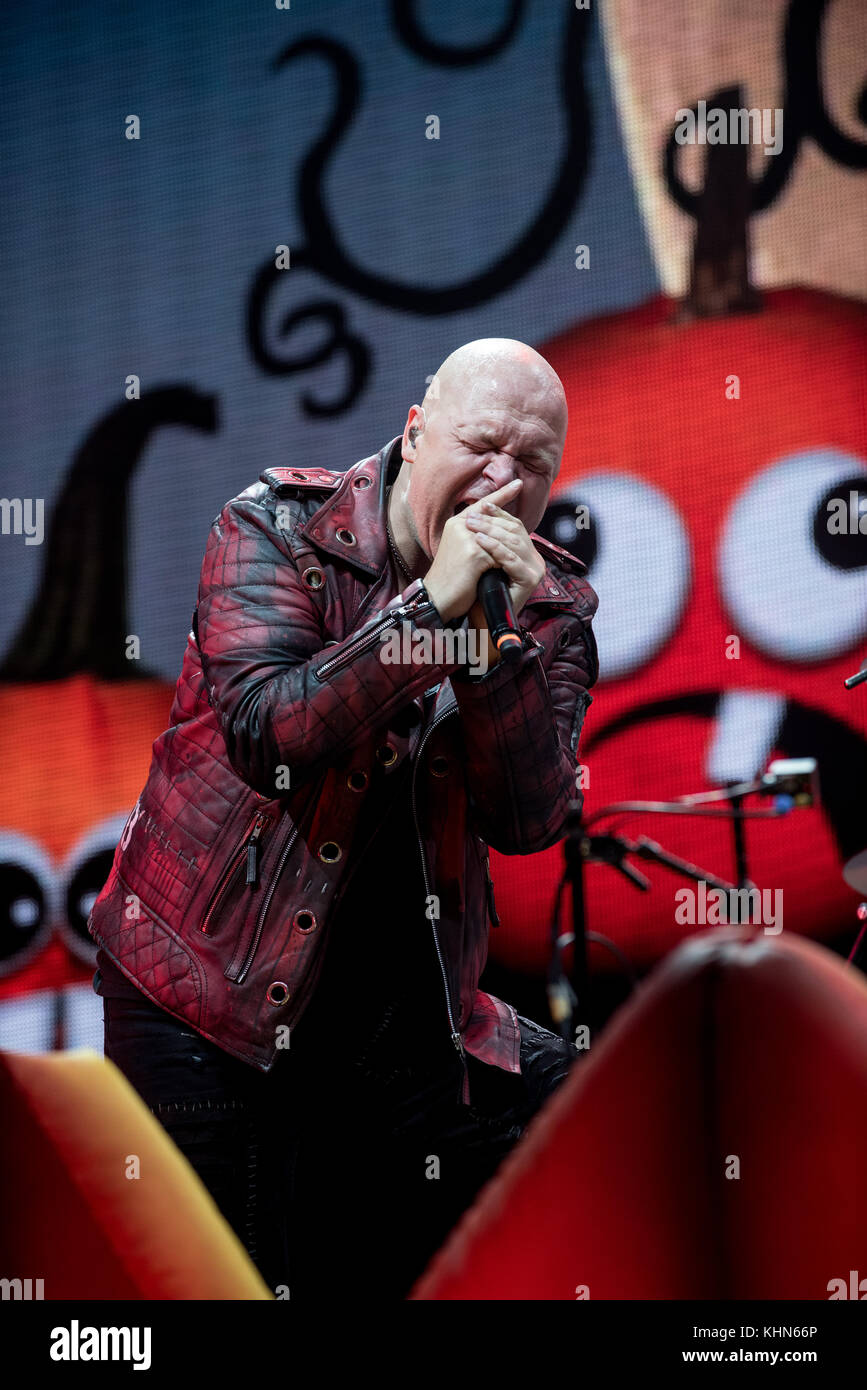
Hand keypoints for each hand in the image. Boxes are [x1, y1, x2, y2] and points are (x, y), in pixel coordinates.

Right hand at [423, 479, 525, 622]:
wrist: (437, 598)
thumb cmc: (449, 578)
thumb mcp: (459, 550)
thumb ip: (474, 537)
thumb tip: (496, 531)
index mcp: (456, 523)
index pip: (483, 505)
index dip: (501, 494)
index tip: (518, 484)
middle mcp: (460, 526)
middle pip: (495, 520)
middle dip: (512, 523)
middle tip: (529, 525)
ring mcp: (467, 538)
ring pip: (500, 537)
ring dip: (509, 549)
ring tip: (522, 555)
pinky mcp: (474, 554)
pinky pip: (499, 554)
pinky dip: (504, 564)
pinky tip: (509, 571)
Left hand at [462, 491, 545, 615]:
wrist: (484, 618)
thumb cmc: (481, 589)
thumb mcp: (486, 558)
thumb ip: (490, 539)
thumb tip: (479, 510)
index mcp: (528, 552)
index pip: (515, 525)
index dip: (499, 513)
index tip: (481, 504)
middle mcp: (535, 559)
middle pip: (515, 531)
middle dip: (492, 521)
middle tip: (471, 515)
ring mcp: (535, 569)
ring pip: (513, 542)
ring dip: (490, 531)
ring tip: (472, 525)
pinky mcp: (530, 580)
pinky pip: (511, 559)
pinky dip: (494, 548)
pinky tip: (479, 541)